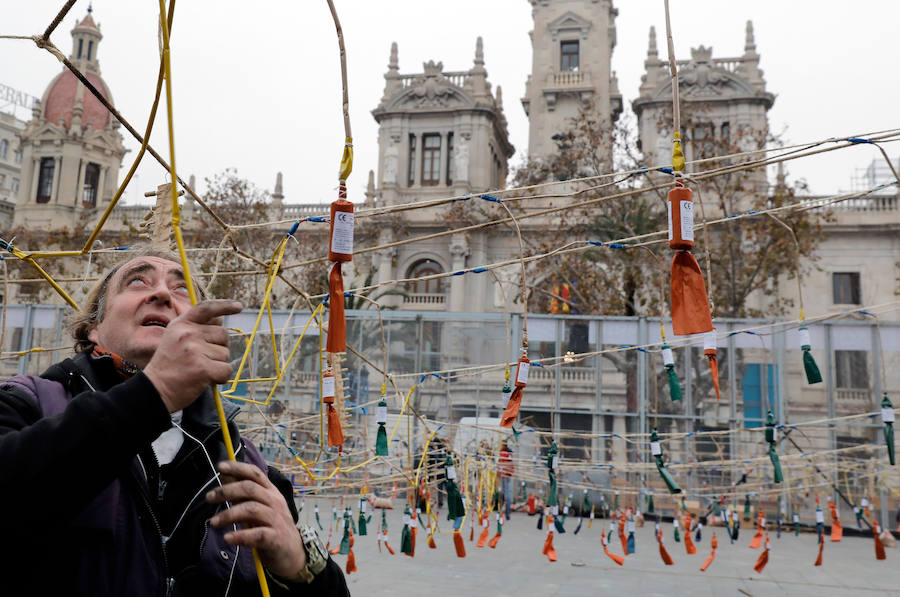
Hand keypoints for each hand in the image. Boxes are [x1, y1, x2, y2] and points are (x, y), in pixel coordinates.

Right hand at [143, 300, 241, 412]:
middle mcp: (188, 334)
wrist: (155, 391)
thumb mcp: (176, 339)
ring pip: (225, 354)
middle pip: (223, 334)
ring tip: (198, 370)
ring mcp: (195, 350)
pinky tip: (205, 380)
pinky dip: (221, 377)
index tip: (239, 306)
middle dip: (219, 348)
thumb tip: (221, 319)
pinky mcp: (203, 368)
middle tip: (201, 359)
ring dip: (218, 364)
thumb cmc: (170, 366)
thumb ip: (196, 328)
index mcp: (181, 324)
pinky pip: (226, 370)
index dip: (225, 305)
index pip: (206, 308)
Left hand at [206, 460, 306, 579]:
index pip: (255, 473)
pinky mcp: (276, 539)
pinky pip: (257, 534)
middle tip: (209, 498)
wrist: (292, 553)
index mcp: (271, 492)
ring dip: (229, 514)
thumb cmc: (272, 528)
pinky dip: (240, 536)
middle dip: (227, 491)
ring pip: (252, 509)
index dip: (238, 468)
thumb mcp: (259, 508)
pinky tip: (227, 538)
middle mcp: (275, 502)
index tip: (220, 466)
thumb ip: (244, 494)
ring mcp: (277, 520)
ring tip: (213, 523)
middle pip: (250, 489)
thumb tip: (225, 476)